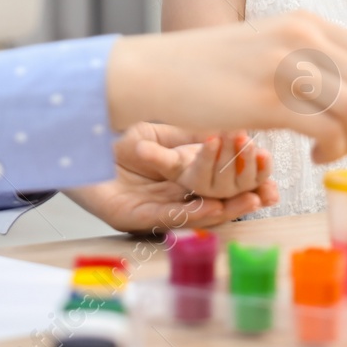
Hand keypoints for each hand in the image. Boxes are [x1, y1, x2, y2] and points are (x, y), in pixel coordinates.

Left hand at [65, 126, 270, 232]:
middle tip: (269, 189)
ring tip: (251, 200)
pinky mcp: (135, 218)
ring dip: (228, 208)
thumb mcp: (159, 130)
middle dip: (247, 195)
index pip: (224, 179)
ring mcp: (156, 208)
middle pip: (219, 200)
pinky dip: (193, 214)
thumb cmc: (116, 137)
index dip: (248, 177)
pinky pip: (169, 219)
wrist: (74, 144)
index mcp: (184, 174)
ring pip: (199, 214)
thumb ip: (189, 134)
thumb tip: (231, 127)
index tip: (272, 171)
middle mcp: (175, 195)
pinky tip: (214, 206)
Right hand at [105, 12, 346, 164]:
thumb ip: (305, 60)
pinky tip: (313, 156)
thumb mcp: (265, 49)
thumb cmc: (207, 69)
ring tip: (332, 153)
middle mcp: (302, 36)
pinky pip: (330, 129)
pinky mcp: (269, 98)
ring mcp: (286, 65)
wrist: (155, 72)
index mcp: (305, 22)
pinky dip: (333, 149)